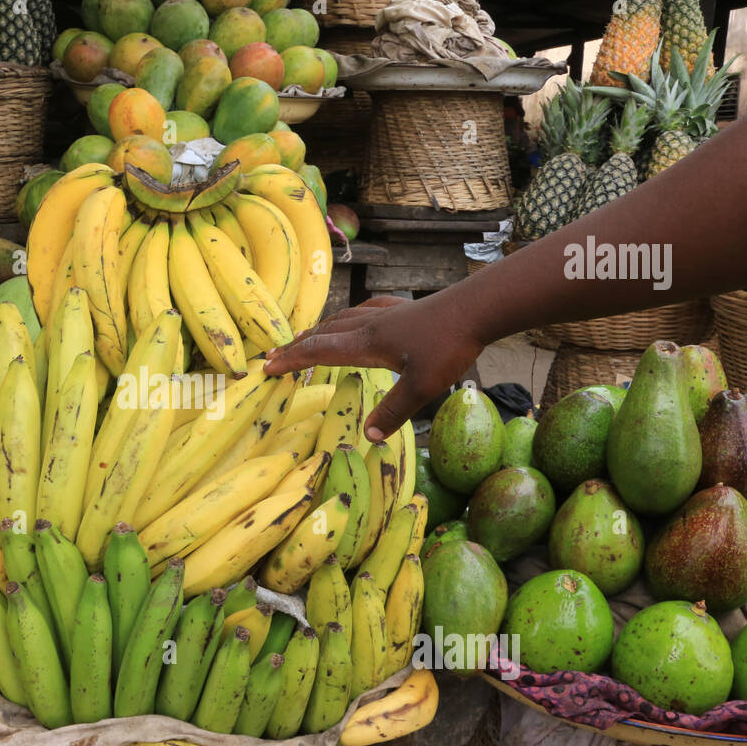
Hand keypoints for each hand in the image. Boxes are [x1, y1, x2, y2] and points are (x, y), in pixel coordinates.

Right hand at [264, 296, 484, 441]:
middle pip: (325, 333)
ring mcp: (388, 314)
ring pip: (343, 319)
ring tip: (307, 338)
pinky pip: (366, 310)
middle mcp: (371, 325)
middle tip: (277, 355)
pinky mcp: (405, 309)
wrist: (478, 308)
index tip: (268, 368)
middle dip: (299, 345)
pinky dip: (350, 317)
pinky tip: (356, 317)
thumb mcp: (421, 386)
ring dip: (320, 331)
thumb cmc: (449, 346)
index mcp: (367, 343)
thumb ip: (393, 411)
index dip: (292, 360)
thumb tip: (368, 437)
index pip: (320, 351)